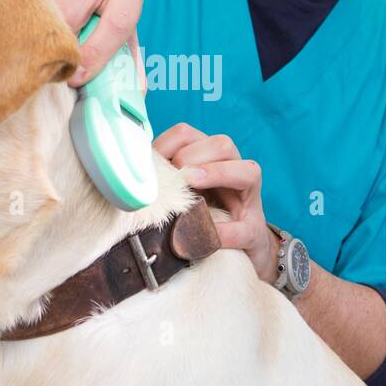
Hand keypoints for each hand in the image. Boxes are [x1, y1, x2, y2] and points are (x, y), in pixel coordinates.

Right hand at [3, 0, 147, 92]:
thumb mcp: (110, 21)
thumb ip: (124, 57)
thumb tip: (136, 93)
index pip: (117, 24)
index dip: (96, 55)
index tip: (76, 77)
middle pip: (74, 14)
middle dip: (58, 41)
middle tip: (46, 59)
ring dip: (34, 22)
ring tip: (29, 34)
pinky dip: (19, 0)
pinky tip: (19, 6)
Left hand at [152, 123, 279, 283]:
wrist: (240, 250)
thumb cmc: (202, 217)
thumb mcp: (180, 195)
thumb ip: (163, 182)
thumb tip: (130, 177)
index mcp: (210, 160)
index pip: (189, 135)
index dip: (167, 143)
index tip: (152, 162)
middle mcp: (235, 173)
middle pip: (223, 144)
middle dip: (193, 155)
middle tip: (175, 174)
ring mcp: (249, 202)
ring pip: (248, 171)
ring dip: (217, 173)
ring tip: (192, 183)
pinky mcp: (254, 233)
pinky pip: (245, 228)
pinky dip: (224, 232)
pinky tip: (207, 235)